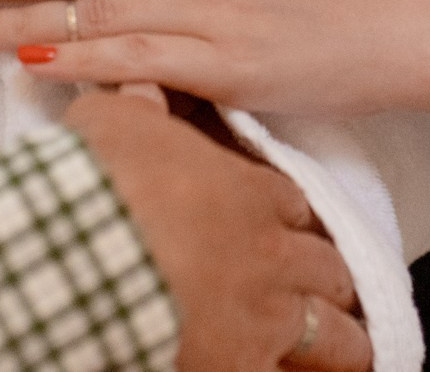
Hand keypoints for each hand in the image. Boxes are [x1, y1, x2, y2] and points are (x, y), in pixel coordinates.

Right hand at [65, 90, 368, 370]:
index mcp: (250, 194)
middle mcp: (273, 256)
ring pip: (338, 336)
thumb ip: (140, 106)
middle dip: (328, 282)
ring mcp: (268, 318)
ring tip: (343, 350)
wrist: (86, 252)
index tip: (285, 229)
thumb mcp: (116, 122)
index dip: (290, 220)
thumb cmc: (102, 184)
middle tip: (322, 291)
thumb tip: (140, 86)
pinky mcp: (246, 367)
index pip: (295, 206)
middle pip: (329, 270)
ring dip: (339, 340)